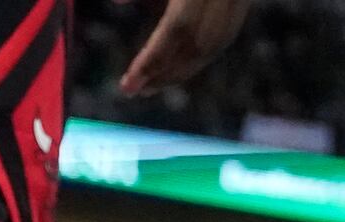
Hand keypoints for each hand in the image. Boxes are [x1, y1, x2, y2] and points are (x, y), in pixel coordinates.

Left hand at [118, 0, 253, 92]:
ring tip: (152, 84)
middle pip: (198, 45)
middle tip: (135, 90)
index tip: (127, 84)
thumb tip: (118, 2)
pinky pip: (226, 35)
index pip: (177, 29)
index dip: (152, 60)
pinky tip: (177, 65)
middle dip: (165, 73)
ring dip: (183, 71)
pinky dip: (200, 55)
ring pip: (215, 45)